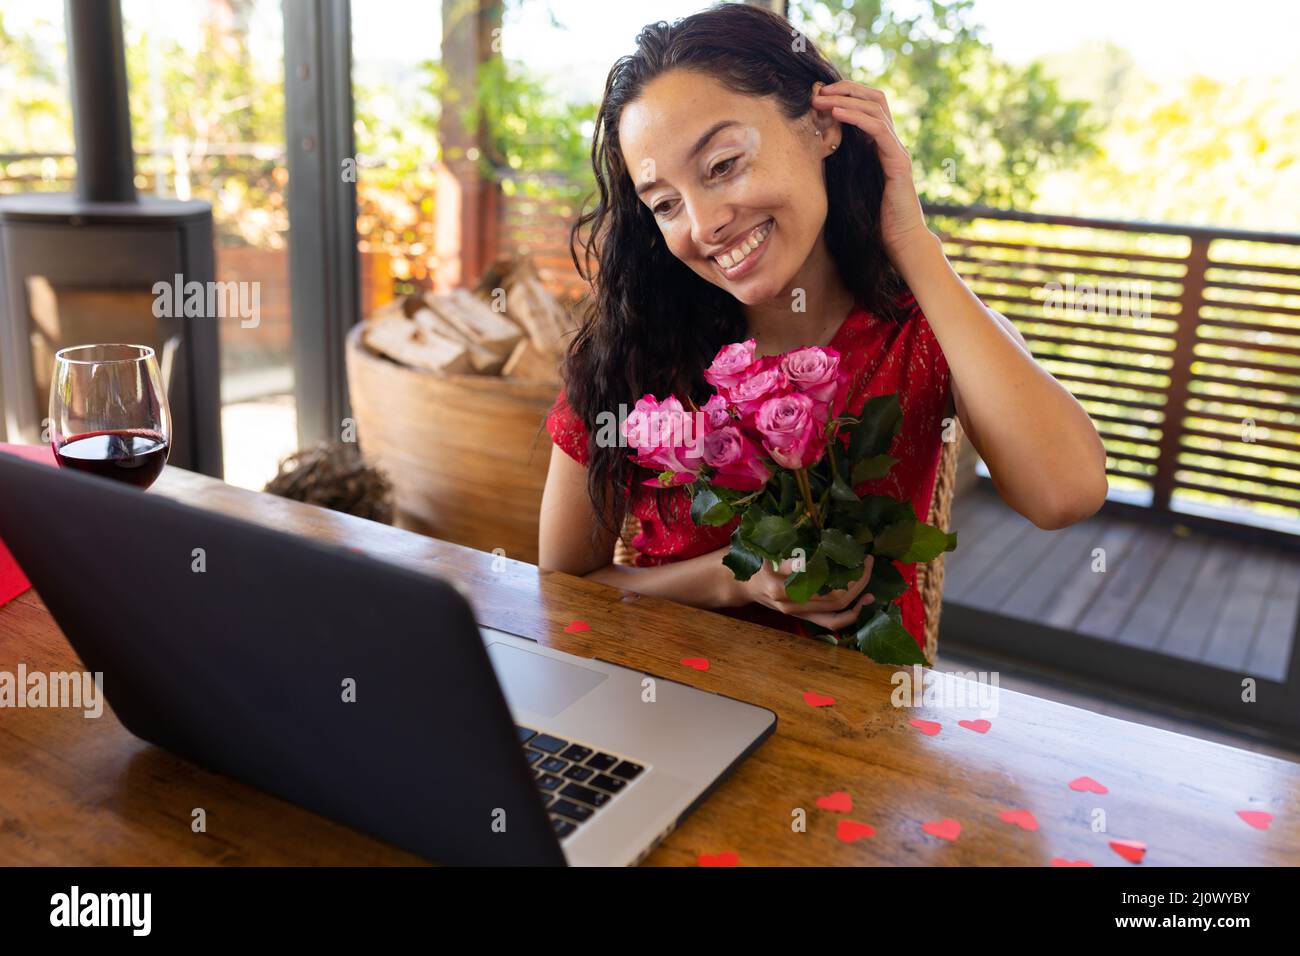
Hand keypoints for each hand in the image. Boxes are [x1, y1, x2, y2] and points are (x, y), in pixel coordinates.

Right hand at [722, 551, 874, 631]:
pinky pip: (831, 622)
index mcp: (778, 581)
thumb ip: (786, 549)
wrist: (741, 585)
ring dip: (858, 595)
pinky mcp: (803, 617)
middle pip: (831, 595)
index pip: (812, 575)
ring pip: (835, 609)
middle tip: (866, 559)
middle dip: (856, 579)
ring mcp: (797, 612)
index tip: (850, 551)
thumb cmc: (755, 561)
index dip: (838, 566)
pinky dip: (851, 614)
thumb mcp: (766, 549)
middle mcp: (789, 601)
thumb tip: (813, 538)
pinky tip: (865, 601)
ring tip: (868, 575)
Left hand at [811, 80, 931, 261]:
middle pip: (874, 98)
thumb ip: (841, 164)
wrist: (900, 240)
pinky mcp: (898, 161)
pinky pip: (878, 130)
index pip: (868, 105)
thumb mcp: (850, 184)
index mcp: (880, 145)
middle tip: (818, 91)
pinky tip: (836, 114)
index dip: (845, 94)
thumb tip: (814, 151)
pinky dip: (856, 118)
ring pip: (875, 108)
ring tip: (821, 99)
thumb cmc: (873, 218)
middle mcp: (891, 142)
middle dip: (845, 90)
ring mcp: (896, 149)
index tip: (818, 95)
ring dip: (845, 100)